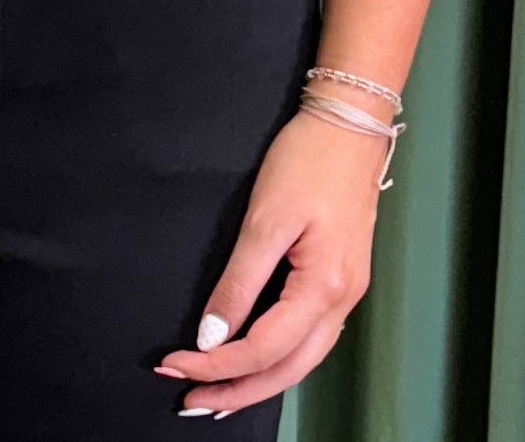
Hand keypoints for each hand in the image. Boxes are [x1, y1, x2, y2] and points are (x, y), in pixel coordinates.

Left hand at [152, 107, 382, 415]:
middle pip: (287, 370)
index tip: (174, 365)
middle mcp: (343, 300)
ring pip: (302, 360)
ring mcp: (348, 292)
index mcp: (323, 287)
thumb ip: (239, 283)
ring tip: (219, 394)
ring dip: (259, 381)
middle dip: (238, 391)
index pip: (262, 348)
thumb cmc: (309, 160)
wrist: (350, 122)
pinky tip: (259, 360)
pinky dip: (280, 357)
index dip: (215, 365)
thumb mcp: (264, 218)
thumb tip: (212, 337)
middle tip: (192, 402)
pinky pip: (311, 337)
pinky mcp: (344, 278)